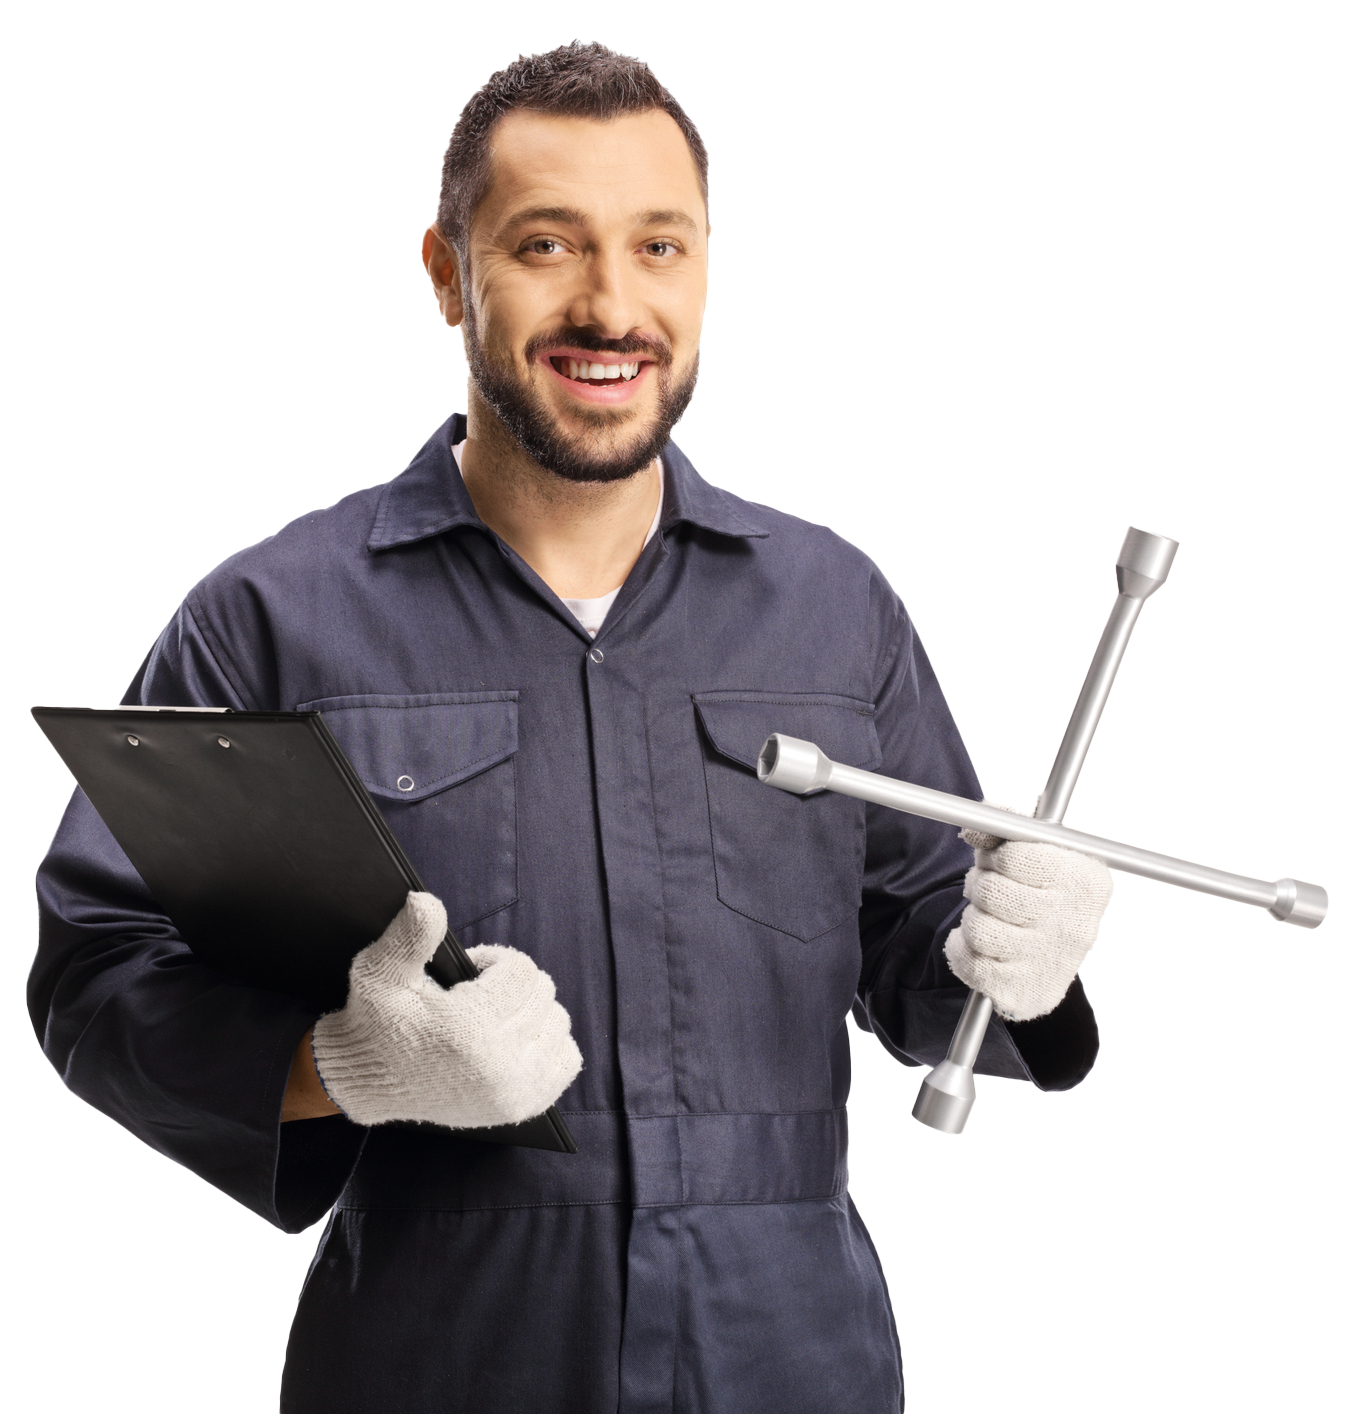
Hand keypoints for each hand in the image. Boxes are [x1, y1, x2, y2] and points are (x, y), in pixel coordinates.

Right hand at [311, 892, 582, 1128]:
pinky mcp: (521, 1106)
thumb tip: (424, 901)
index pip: (521, 970)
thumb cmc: (376, 1022)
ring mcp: (513, 1091)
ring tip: (493, 1016)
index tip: (471, 971)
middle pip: (542, 993)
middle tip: (479, 993)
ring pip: (557, 1021)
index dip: (496, 960)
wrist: (369, 1081)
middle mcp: (497, 1065)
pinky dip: (550, 1043)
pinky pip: (567, 1059)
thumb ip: (408, 937)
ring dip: (532, 1010)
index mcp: (467, 1030)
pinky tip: (518, 1038)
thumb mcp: (379, 973)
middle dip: (513, 983)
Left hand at [943, 783, 1112, 1021]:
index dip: (999, 854)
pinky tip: (984, 942)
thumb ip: (1011, 803)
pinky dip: (963, 948)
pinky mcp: (1026, 992)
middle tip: (995, 886)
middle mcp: (1078, 924)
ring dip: (974, 916)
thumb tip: (977, 830)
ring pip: (980, 929)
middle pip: (994, 893)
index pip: (1019, 857)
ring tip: (993, 913)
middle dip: (984, 883)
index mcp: (1087, 878)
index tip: (1007, 858)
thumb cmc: (1039, 865)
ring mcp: (1054, 963)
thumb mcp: (1035, 818)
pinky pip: (972, 964)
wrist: (1049, 930)